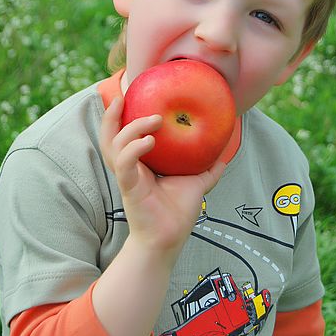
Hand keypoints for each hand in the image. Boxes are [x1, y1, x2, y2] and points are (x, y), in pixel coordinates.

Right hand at [100, 96, 225, 260]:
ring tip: (153, 119)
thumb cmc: (177, 212)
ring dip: (130, 128)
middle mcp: (129, 167)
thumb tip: (226, 152)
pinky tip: (149, 140)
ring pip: (114, 146)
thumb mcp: (196, 183)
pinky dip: (134, 149)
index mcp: (139, 163)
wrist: (169, 240)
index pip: (123, 134)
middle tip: (124, 96)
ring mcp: (128, 177)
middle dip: (111, 116)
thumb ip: (208, 167)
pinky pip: (125, 165)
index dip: (120, 115)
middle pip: (109, 136)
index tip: (129, 94)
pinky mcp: (130, 188)